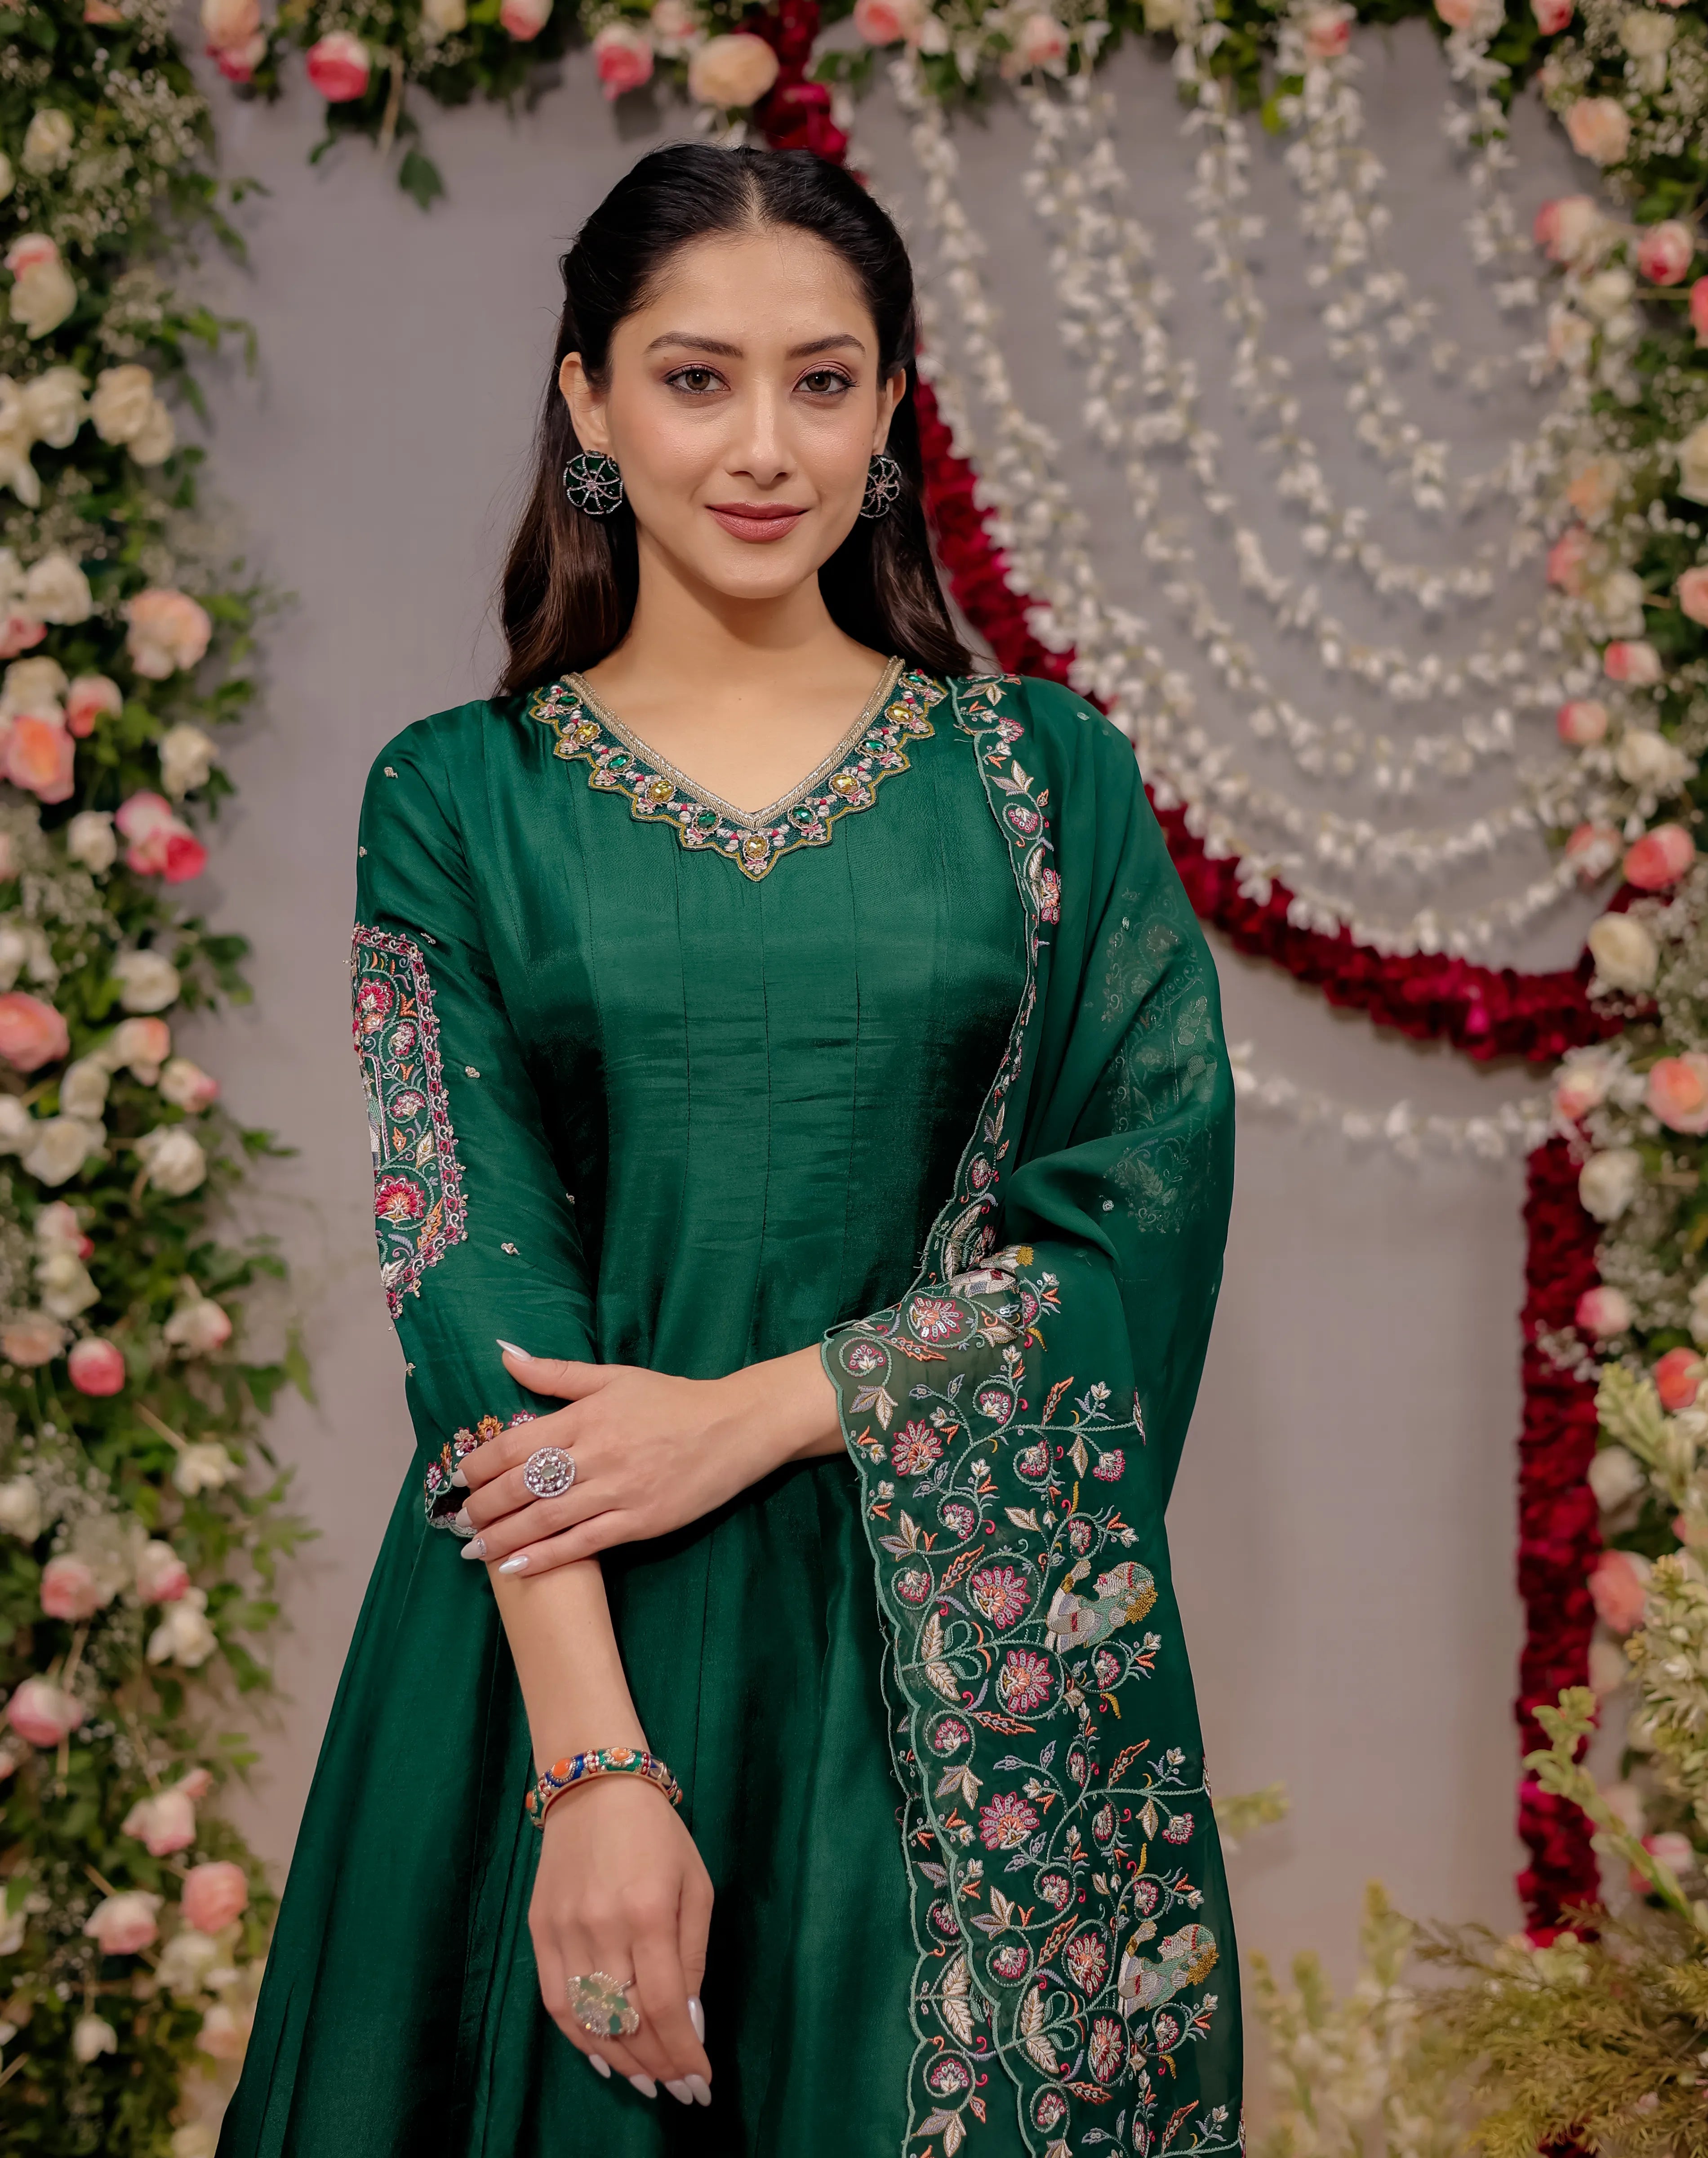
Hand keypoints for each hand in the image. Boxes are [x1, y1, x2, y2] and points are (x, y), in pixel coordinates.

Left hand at [455, 1343, 839, 1575]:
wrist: (735, 1427)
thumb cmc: (671, 1400)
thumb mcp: (614, 1377)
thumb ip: (557, 1373)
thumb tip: (506, 1355)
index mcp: (587, 1415)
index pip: (515, 1444)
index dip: (479, 1465)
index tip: (460, 1478)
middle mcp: (597, 1453)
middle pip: (523, 1485)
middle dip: (484, 1506)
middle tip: (460, 1519)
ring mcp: (619, 1490)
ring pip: (546, 1519)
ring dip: (503, 1536)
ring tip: (474, 1549)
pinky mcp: (640, 1521)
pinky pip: (583, 1544)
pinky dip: (546, 1557)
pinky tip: (517, 1566)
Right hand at [530, 1773, 713, 2104]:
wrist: (594, 1784)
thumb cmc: (658, 1833)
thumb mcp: (696, 1886)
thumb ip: (693, 1958)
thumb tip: (689, 2023)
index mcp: (649, 1912)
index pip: (665, 2006)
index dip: (684, 2054)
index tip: (702, 2083)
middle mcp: (602, 1927)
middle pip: (628, 2021)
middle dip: (659, 2065)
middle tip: (681, 2089)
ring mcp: (564, 1931)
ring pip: (590, 2020)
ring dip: (622, 2061)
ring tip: (648, 2082)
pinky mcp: (539, 1931)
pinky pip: (556, 2002)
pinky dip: (579, 2038)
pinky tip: (603, 2057)